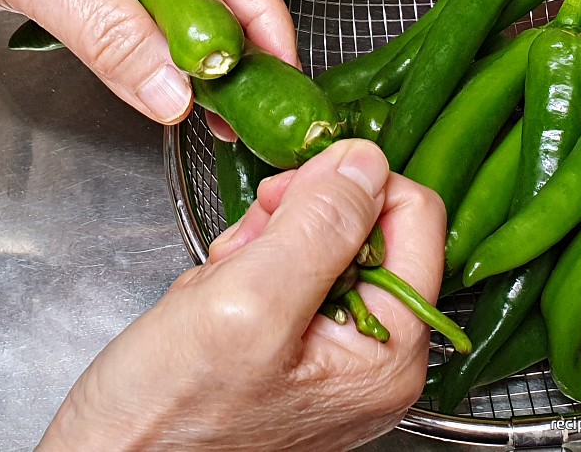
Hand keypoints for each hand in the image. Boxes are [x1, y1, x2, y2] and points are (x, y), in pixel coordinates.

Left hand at [0, 0, 296, 121]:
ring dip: (196, 54)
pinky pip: (149, 15)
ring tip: (218, 105)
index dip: (259, 14)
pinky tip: (171, 85)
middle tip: (252, 97)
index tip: (281, 66)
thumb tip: (175, 92)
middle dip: (232, 41)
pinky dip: (160, 52)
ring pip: (184, 2)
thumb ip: (115, 36)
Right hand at [37, 140, 445, 450]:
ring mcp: (332, 350)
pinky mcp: (294, 345)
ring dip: (261, 244)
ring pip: (317, 239)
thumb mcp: (246, 304)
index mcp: (390, 348)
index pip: (413, 214)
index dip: (353, 184)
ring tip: (218, 286)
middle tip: (247, 251)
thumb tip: (367, 160)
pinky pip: (283, 269)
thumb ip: (318, 225)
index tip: (297, 189)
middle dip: (296, 219)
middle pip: (363, 223)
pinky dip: (243, 268)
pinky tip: (211, 300)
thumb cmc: (166, 419)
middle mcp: (373, 351)